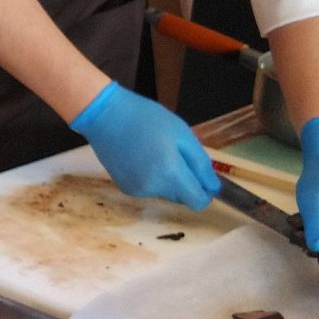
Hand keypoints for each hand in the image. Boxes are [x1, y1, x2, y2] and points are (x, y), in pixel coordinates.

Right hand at [70, 82, 221, 208]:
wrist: (105, 116)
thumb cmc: (147, 118)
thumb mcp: (182, 134)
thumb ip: (201, 164)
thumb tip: (213, 188)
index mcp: (170, 174)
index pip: (197, 202)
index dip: (205, 192)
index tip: (202, 176)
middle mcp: (153, 189)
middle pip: (181, 197)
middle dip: (184, 181)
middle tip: (174, 153)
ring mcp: (137, 191)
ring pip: (165, 193)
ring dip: (167, 179)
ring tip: (155, 152)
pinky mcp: (125, 189)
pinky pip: (149, 189)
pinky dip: (151, 178)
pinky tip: (141, 158)